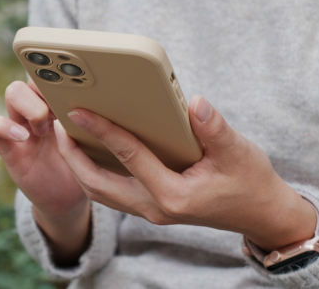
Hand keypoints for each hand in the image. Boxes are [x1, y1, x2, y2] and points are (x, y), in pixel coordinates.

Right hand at [0, 80, 90, 263]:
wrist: (70, 199)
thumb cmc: (88, 167)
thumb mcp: (100, 140)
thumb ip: (100, 120)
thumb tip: (117, 98)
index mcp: (62, 103)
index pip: (57, 72)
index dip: (62, 71)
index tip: (77, 83)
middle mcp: (39, 109)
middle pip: (34, 74)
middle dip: (47, 86)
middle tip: (62, 110)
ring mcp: (21, 126)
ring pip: (13, 92)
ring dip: (31, 105)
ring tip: (45, 128)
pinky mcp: (7, 148)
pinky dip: (1, 125)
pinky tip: (23, 137)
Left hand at [57, 95, 315, 251]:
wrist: (262, 215)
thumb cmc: (251, 182)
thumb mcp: (239, 152)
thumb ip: (214, 128)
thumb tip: (193, 103)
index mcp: (173, 195)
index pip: (128, 157)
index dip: (101, 130)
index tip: (77, 111)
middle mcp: (155, 207)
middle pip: (98, 184)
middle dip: (72, 155)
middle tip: (56, 124)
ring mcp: (150, 211)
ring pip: (100, 192)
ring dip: (78, 166)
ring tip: (65, 135)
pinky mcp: (151, 206)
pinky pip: (112, 192)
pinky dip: (95, 172)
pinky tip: (90, 150)